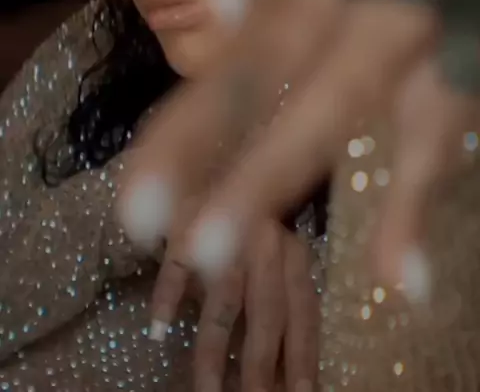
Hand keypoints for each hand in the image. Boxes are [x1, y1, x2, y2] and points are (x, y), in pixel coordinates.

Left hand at [2, 0, 479, 297]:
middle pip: (281, 44)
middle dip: (216, 122)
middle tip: (139, 209)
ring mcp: (404, 27)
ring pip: (342, 101)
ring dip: (279, 172)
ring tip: (209, 249)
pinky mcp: (445, 83)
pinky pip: (426, 149)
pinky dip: (410, 211)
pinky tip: (393, 280)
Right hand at [151, 218, 317, 391]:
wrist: (213, 152)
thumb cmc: (249, 210)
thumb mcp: (276, 248)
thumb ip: (282, 289)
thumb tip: (289, 359)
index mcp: (294, 251)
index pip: (303, 313)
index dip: (303, 357)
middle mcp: (266, 243)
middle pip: (266, 316)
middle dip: (261, 368)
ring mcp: (226, 232)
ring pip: (222, 303)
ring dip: (212, 354)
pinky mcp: (185, 218)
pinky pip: (176, 266)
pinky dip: (167, 297)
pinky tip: (159, 330)